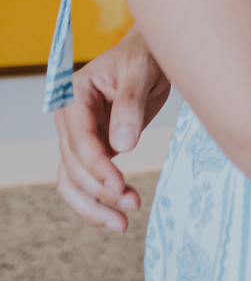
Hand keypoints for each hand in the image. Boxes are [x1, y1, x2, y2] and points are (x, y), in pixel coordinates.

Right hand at [54, 27, 170, 231]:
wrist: (151, 56)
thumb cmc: (144, 56)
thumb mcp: (140, 71)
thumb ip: (130, 104)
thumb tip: (123, 146)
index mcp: (74, 95)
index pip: (79, 140)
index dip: (97, 166)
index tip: (119, 186)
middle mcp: (70, 119)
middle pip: (73, 166)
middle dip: (99, 191)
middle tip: (132, 204)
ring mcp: (78, 137)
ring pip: (72, 182)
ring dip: (93, 206)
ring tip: (122, 224)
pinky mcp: (92, 150)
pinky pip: (85, 183)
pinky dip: (96, 202)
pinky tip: (116, 218)